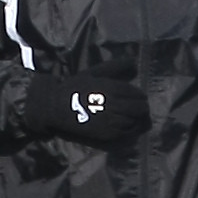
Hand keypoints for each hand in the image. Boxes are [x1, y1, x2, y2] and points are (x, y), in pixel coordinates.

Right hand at [26, 72, 148, 143]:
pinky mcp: (107, 135)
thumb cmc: (74, 88)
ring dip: (137, 119)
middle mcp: (113, 104)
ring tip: (132, 117)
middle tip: (138, 108)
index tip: (137, 97)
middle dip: (142, 107)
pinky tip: (125, 126)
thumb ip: (114, 66)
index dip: (140, 96)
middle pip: (141, 108)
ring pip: (136, 121)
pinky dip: (131, 130)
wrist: (55, 108)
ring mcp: (110, 121)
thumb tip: (134, 62)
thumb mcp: (93, 73)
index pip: (137, 94)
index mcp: (111, 88)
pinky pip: (128, 133)